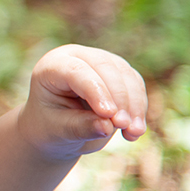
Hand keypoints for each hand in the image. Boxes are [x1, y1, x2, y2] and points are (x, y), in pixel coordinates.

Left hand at [18, 44, 146, 159]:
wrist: (57, 128)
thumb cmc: (50, 126)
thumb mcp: (58, 129)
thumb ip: (80, 127)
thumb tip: (107, 127)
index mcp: (52, 66)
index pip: (77, 71)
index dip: (95, 91)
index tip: (108, 115)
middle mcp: (77, 57)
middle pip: (105, 67)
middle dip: (119, 97)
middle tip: (124, 126)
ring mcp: (101, 61)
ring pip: (126, 75)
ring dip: (134, 105)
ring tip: (133, 133)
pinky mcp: (119, 73)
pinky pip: (136, 85)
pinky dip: (139, 108)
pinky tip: (134, 130)